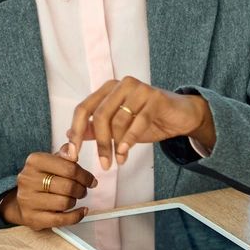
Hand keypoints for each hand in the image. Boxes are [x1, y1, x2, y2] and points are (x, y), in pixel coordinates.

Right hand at [0, 150, 96, 229]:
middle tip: (83, 190)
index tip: (91, 180)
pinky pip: (61, 220)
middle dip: (81, 190)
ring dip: (75, 201)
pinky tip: (81, 211)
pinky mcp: (32, 218)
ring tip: (74, 198)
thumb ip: (65, 155)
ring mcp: (28, 200)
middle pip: (68, 186)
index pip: (69, 168)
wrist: (19, 201)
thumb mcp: (50, 162)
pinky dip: (76, 216)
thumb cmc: (40, 180)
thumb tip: (73, 149)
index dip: (85, 176)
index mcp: (34, 161)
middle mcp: (28, 179)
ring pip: (65, 203)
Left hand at [65, 78, 213, 170]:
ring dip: (116, 146)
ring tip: (118, 161)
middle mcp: (121, 85)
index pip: (83, 109)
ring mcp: (138, 89)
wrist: (180, 116)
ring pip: (118, 120)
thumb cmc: (147, 120)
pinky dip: (129, 140)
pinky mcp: (155, 97)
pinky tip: (125, 153)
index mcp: (108, 89)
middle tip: (103, 165)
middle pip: (100, 116)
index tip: (72, 155)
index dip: (75, 132)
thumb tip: (69, 135)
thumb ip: (95, 129)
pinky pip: (138, 122)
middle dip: (99, 143)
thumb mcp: (118, 127)